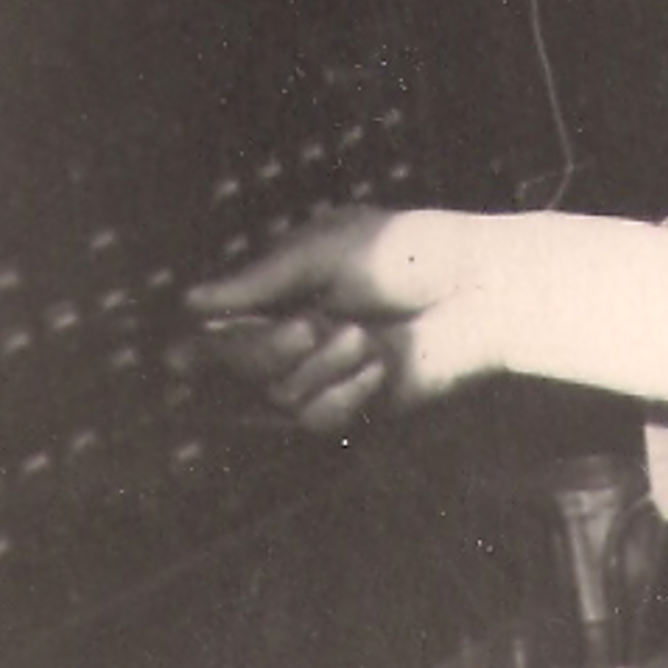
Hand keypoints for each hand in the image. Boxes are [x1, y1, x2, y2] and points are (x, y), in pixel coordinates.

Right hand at [178, 209, 505, 430]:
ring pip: (278, 394)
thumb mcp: (330, 248)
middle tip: (308, 326)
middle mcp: (301, 333)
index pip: (223, 326)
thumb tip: (191, 301)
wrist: (483, 289)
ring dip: (319, 367)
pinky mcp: (361, 402)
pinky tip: (378, 367)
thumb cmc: (413, 252)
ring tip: (365, 337)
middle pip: (237, 366)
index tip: (184, 353)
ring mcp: (330, 371)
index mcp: (290, 290)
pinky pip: (317, 418)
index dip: (202, 343)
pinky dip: (343, 394)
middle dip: (263, 350)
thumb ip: (263, 278)